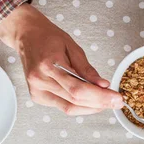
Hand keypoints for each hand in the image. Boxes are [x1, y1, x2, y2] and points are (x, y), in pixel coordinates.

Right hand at [0, 4, 123, 114]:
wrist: (26, 35)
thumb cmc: (48, 38)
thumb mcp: (72, 47)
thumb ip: (87, 69)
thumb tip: (103, 85)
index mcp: (48, 65)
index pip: (78, 89)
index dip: (100, 97)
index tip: (116, 98)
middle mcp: (39, 81)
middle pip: (75, 101)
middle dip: (100, 103)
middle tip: (116, 102)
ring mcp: (36, 91)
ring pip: (69, 108)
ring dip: (91, 107)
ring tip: (106, 101)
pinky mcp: (37, 97)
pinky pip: (63, 106)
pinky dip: (80, 106)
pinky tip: (91, 100)